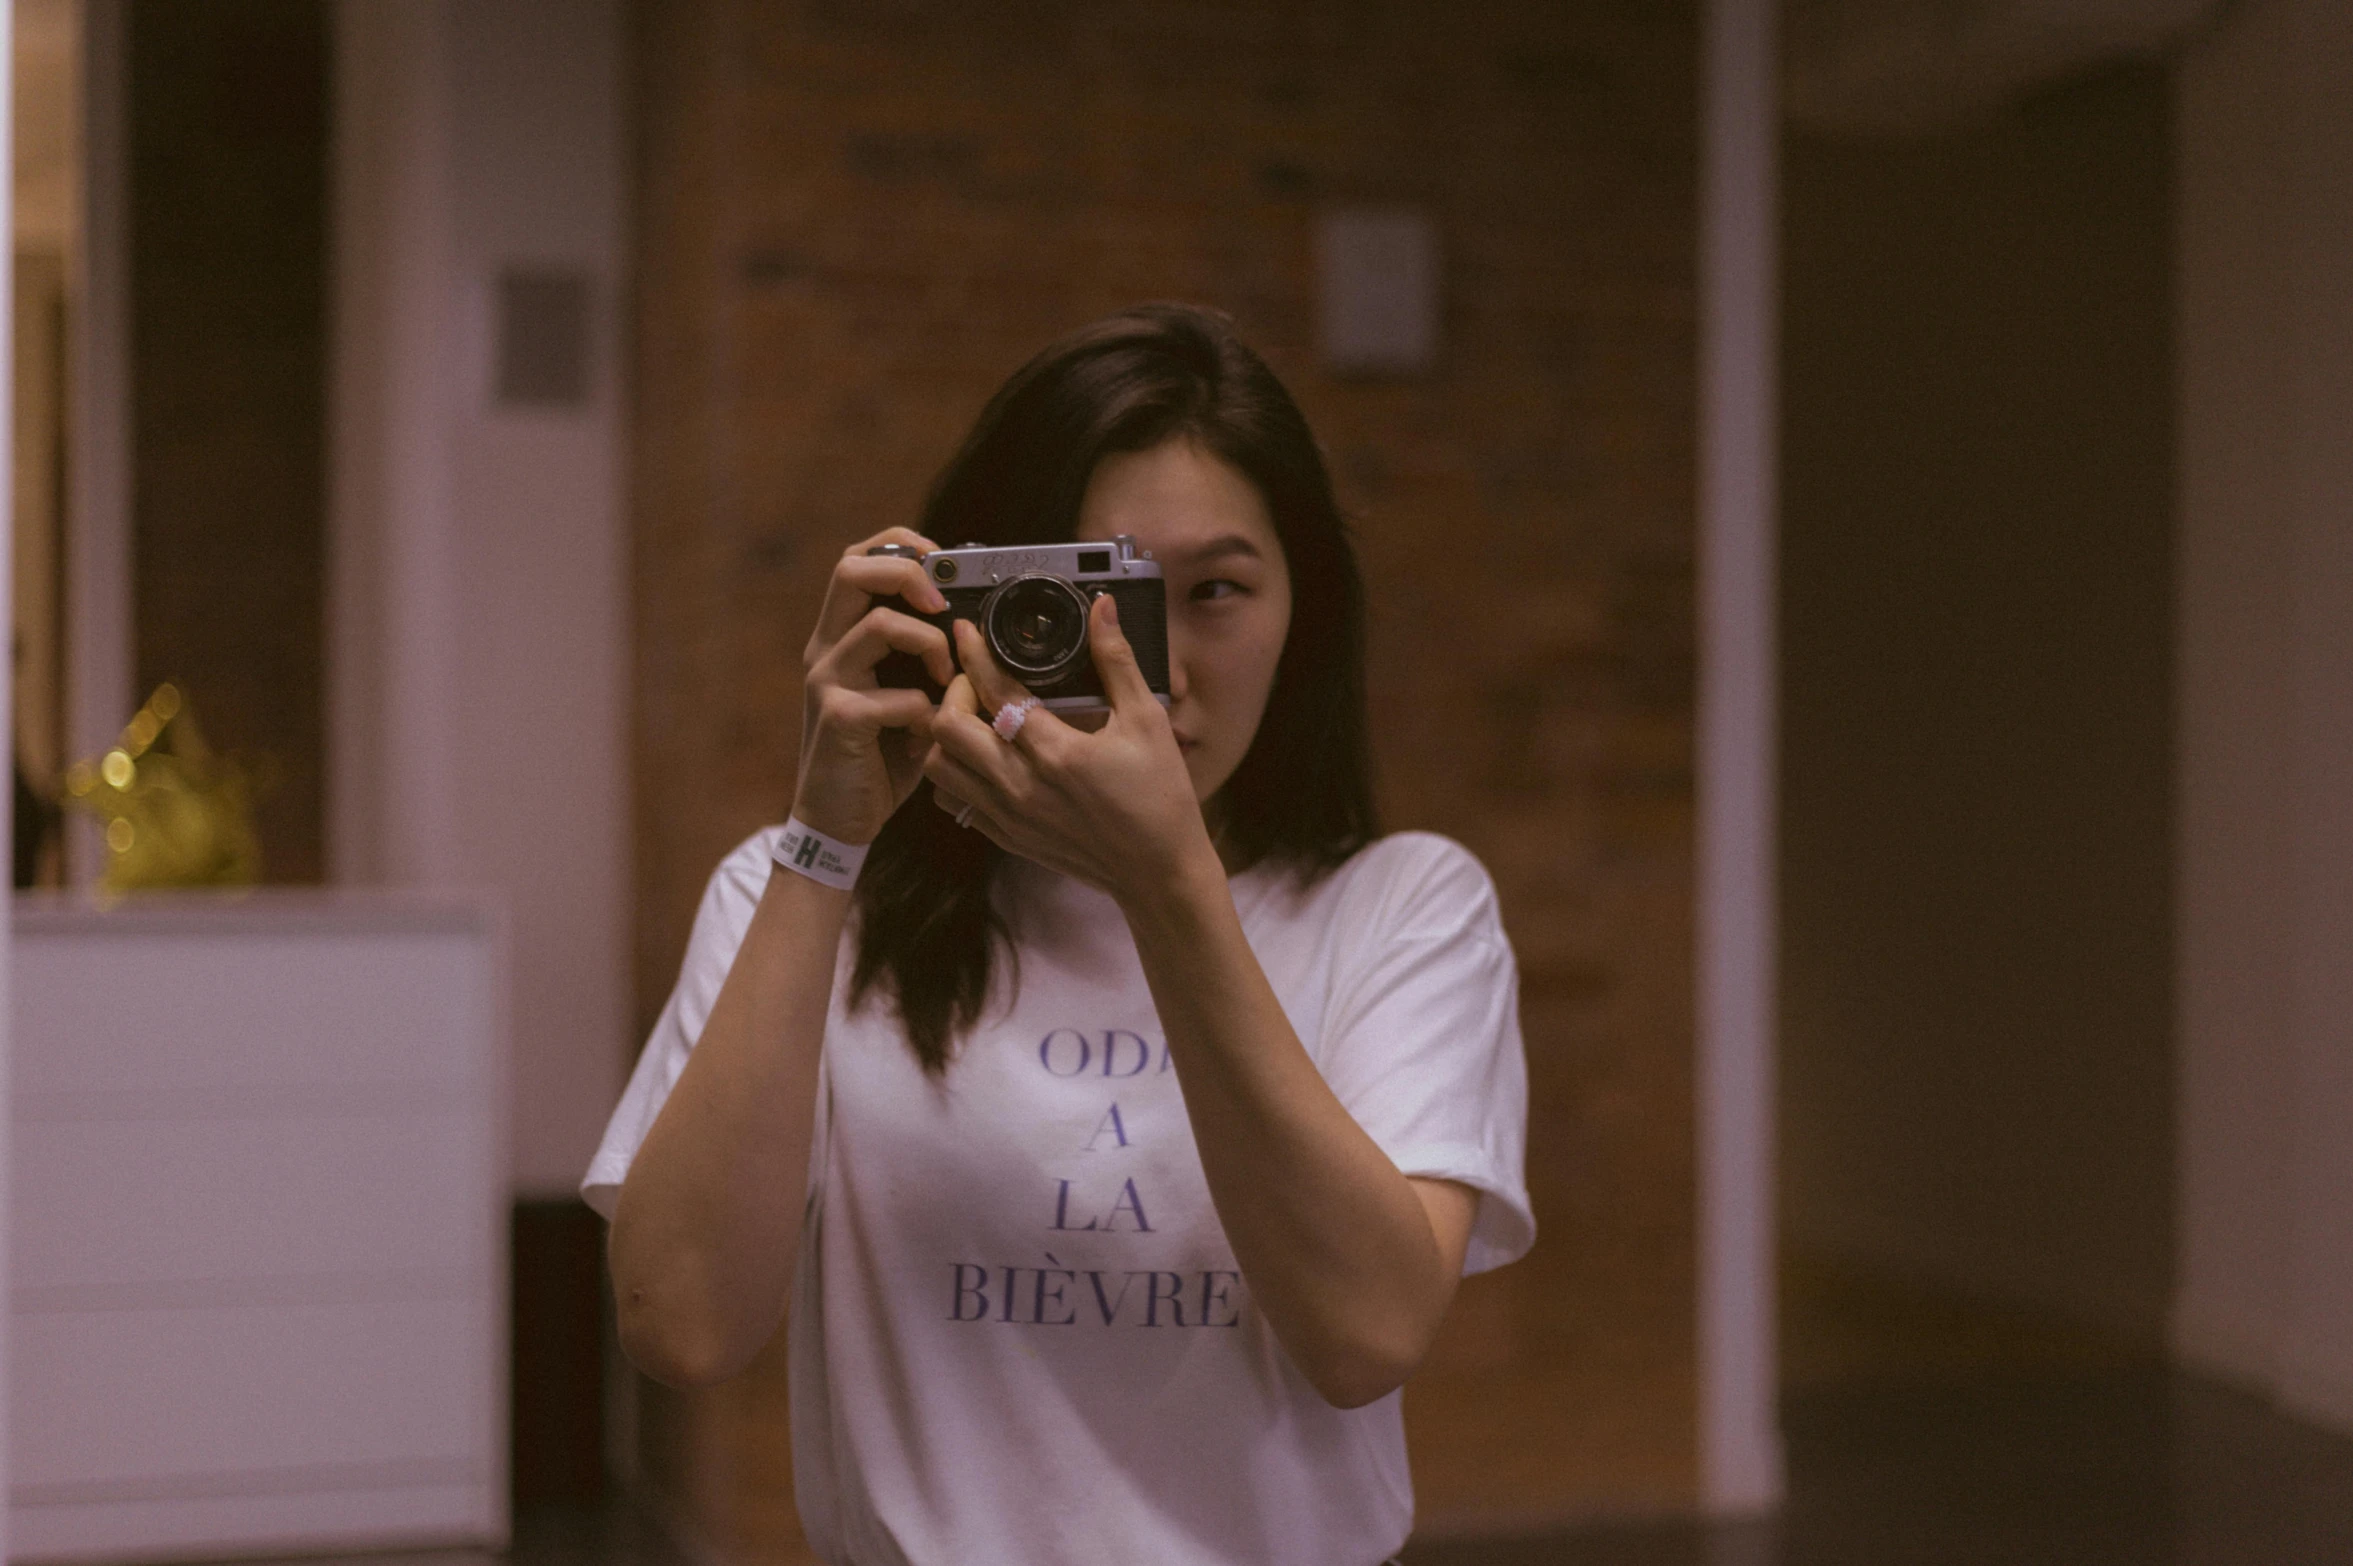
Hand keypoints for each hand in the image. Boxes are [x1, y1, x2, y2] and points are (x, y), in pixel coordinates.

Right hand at [792, 528, 956, 844]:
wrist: (840, 820)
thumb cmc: (881, 755)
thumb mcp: (907, 696)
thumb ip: (928, 660)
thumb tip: (977, 629)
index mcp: (842, 636)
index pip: (857, 559)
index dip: (901, 546)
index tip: (944, 565)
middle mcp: (826, 649)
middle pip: (851, 570)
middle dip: (909, 573)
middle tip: (944, 605)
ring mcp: (827, 682)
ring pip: (881, 625)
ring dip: (932, 645)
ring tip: (948, 679)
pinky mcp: (838, 720)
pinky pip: (895, 696)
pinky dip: (925, 710)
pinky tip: (928, 732)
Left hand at [923, 595, 1213, 899]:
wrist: (1158, 873)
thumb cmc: (1160, 797)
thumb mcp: (1147, 721)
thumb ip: (1117, 661)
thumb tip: (1102, 608)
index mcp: (1056, 752)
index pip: (995, 691)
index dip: (974, 654)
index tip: (966, 631)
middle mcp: (1021, 786)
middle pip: (948, 728)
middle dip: (955, 692)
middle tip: (978, 681)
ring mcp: (1008, 816)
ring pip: (940, 767)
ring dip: (949, 736)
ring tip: (975, 719)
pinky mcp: (1005, 837)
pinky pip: (953, 800)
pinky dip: (957, 772)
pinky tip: (984, 757)